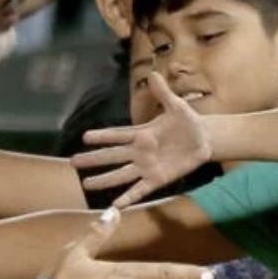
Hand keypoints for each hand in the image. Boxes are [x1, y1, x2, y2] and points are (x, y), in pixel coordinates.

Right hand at [73, 74, 213, 207]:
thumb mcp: (177, 106)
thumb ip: (164, 93)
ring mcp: (147, 167)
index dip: (103, 136)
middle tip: (74, 162)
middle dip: (93, 159)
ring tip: (86, 184)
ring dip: (104, 180)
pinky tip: (116, 204)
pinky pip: (140, 190)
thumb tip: (153, 74)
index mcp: (142, 134)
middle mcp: (140, 152)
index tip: (85, 137)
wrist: (204, 140)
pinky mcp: (157, 180)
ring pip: (121, 175)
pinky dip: (129, 197)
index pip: (118, 135)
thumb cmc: (188, 122)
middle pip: (112, 156)